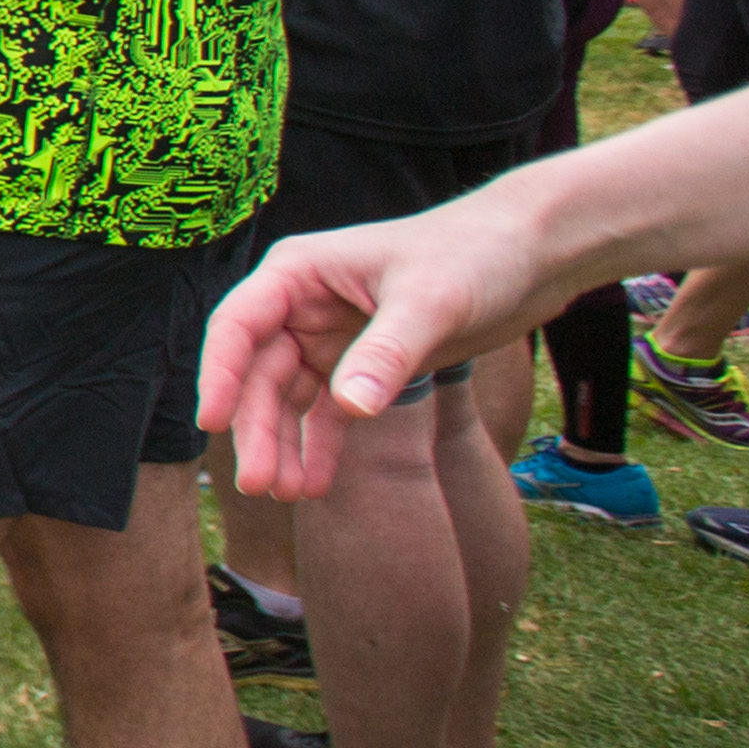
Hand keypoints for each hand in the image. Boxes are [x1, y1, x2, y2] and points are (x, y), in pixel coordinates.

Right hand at [199, 207, 546, 500]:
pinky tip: (317, 483)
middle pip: (261, 373)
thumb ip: (387, 353)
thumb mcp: (431, 300)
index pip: (239, 326)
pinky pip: (328, 410)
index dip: (222, 375)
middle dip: (258, 429)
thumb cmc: (478, 253)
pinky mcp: (363, 363)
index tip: (214, 425)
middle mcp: (304, 304)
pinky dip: (321, 446)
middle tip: (259, 484)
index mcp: (299, 272)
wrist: (534, 254)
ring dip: (284, 445)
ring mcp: (330, 336)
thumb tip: (350, 406)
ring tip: (286, 494)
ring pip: (288, 399)